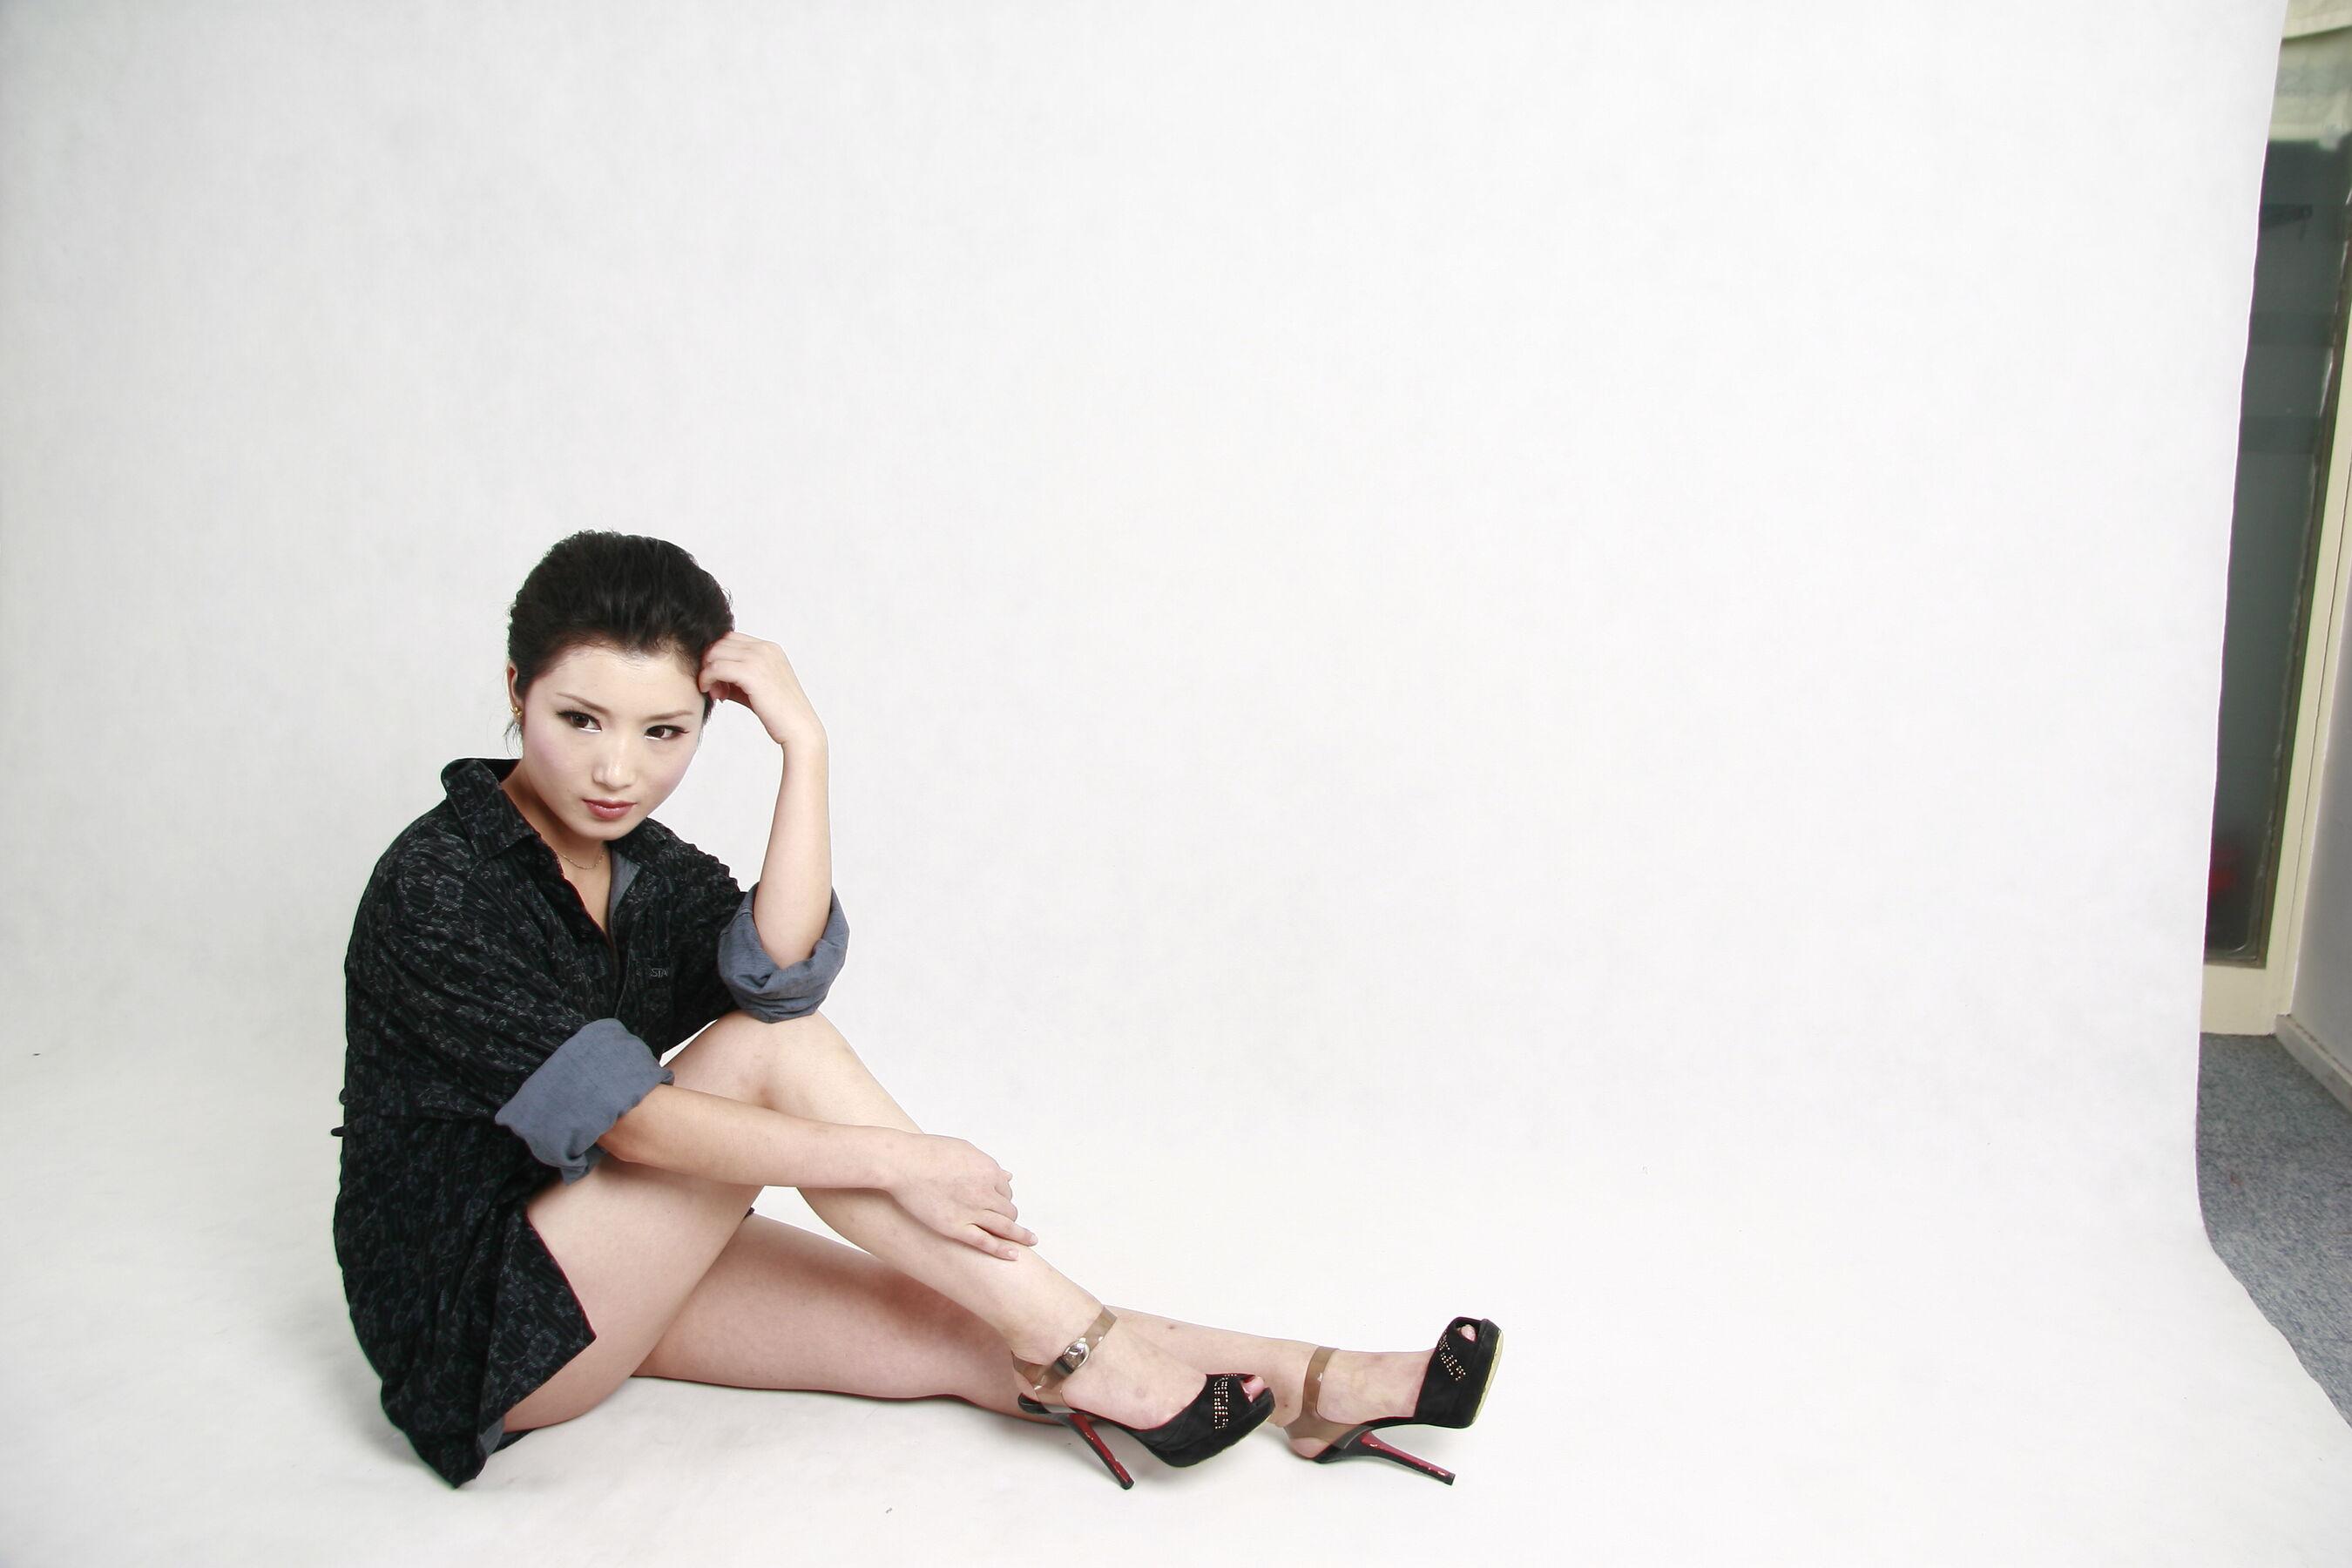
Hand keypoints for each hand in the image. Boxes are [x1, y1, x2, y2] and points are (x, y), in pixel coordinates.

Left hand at [699, 631, 825, 750]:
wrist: (799, 728)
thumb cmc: (780, 712)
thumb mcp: (756, 687)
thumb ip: (736, 676)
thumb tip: (710, 676)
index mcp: (769, 648)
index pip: (730, 638)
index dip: (717, 657)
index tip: (718, 679)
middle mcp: (764, 648)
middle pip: (720, 643)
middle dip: (709, 664)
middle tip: (713, 688)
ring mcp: (759, 658)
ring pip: (715, 653)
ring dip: (707, 672)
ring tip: (715, 693)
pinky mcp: (751, 673)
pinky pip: (716, 668)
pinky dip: (708, 679)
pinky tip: (714, 694)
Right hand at [881, 1130, 1038, 1259]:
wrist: (902, 1163)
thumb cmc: (929, 1152)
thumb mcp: (965, 1150)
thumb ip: (987, 1165)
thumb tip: (1008, 1175)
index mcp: (989, 1170)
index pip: (1005, 1189)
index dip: (1002, 1197)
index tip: (997, 1202)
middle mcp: (985, 1191)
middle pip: (1008, 1209)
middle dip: (1009, 1216)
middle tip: (1007, 1223)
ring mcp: (972, 1211)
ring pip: (1004, 1226)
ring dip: (1019, 1235)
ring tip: (1029, 1241)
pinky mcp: (956, 1228)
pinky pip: (986, 1242)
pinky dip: (1003, 1250)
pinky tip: (1014, 1255)